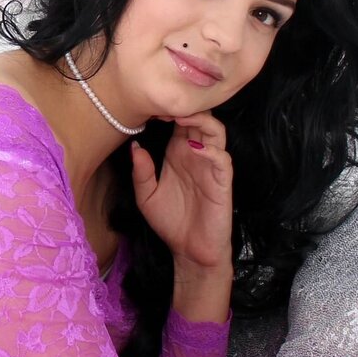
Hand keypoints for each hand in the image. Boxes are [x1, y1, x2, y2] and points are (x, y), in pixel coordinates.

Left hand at [129, 111, 232, 270]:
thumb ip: (141, 172)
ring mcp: (210, 166)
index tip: (151, 106)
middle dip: (186, 108)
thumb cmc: (170, 222)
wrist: (189, 251)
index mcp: (177, 153)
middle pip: (199, 118)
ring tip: (183, 119)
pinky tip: (195, 149)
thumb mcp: (146, 197)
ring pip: (216, 131)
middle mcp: (195, 154)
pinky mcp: (222, 181)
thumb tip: (135, 147)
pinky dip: (211, 150)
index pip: (178, 121)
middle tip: (168, 105)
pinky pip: (222, 158)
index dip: (169, 109)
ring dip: (202, 121)